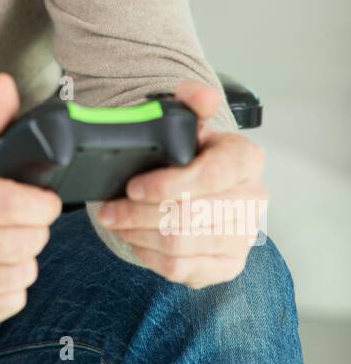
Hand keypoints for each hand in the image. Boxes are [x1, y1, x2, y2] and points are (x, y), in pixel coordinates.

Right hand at [0, 73, 61, 330]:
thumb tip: (5, 84)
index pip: (9, 206)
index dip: (41, 204)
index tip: (44, 200)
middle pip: (24, 244)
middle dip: (35, 229)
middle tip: (22, 219)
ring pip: (22, 274)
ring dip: (25, 257)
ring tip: (4, 242)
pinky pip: (12, 302)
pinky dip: (12, 286)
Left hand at [96, 80, 267, 288]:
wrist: (207, 185)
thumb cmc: (195, 154)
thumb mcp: (191, 122)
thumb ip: (192, 101)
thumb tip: (198, 94)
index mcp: (246, 159)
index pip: (211, 176)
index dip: (168, 185)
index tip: (133, 187)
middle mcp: (253, 200)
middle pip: (191, 216)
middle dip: (139, 214)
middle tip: (109, 209)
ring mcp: (243, 237)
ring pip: (182, 245)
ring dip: (138, 234)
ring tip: (115, 221)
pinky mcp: (228, 265)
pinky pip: (183, 270)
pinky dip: (150, 256)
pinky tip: (134, 239)